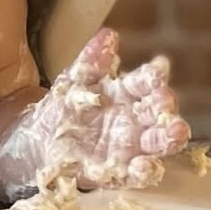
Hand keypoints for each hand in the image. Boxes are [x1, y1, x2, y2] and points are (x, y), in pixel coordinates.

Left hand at [0, 28, 189, 196]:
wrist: (36, 143)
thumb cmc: (61, 109)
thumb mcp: (74, 82)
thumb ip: (91, 61)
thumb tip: (109, 35)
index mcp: (126, 94)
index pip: (146, 82)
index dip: (154, 76)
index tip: (159, 68)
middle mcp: (134, 120)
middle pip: (160, 114)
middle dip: (167, 108)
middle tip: (166, 102)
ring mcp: (129, 148)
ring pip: (158, 144)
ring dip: (169, 138)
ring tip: (174, 133)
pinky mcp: (118, 172)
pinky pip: (136, 174)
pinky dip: (145, 171)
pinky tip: (145, 166)